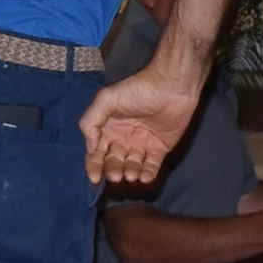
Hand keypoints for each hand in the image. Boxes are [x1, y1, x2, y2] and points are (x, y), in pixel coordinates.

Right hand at [79, 65, 199, 187]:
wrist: (172, 85)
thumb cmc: (138, 89)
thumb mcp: (106, 99)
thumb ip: (91, 121)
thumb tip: (90, 147)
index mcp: (109, 128)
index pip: (97, 153)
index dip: (94, 166)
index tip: (94, 177)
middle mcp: (123, 138)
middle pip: (113, 163)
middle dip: (113, 171)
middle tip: (116, 176)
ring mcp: (142, 144)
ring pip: (131, 167)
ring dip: (130, 174)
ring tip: (132, 175)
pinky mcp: (160, 147)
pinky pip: (151, 166)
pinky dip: (147, 175)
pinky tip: (144, 177)